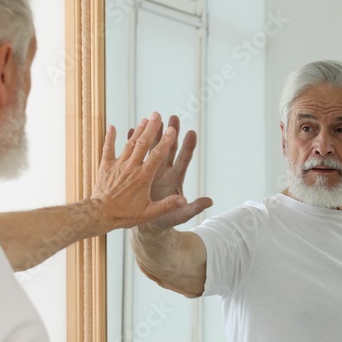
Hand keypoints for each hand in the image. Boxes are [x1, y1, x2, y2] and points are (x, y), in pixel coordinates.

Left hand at [93, 113, 195, 228]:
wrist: (99, 214)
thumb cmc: (124, 215)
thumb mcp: (149, 214)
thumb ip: (167, 206)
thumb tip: (184, 201)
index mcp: (143, 177)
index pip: (156, 155)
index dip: (165, 141)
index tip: (172, 130)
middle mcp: (131, 168)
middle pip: (143, 143)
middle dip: (151, 128)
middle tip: (157, 115)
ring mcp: (118, 165)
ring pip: (129, 144)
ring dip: (137, 130)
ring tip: (145, 119)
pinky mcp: (105, 166)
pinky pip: (108, 149)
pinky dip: (110, 137)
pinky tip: (112, 126)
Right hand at [126, 113, 212, 229]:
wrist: (147, 224)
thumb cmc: (165, 221)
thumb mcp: (179, 215)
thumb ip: (193, 208)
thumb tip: (210, 201)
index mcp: (175, 179)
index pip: (183, 160)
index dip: (188, 147)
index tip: (191, 132)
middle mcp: (165, 171)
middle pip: (170, 149)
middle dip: (172, 133)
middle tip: (173, 117)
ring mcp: (152, 170)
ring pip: (153, 148)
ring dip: (154, 133)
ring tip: (153, 117)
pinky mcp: (139, 172)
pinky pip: (137, 154)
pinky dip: (134, 143)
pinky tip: (131, 131)